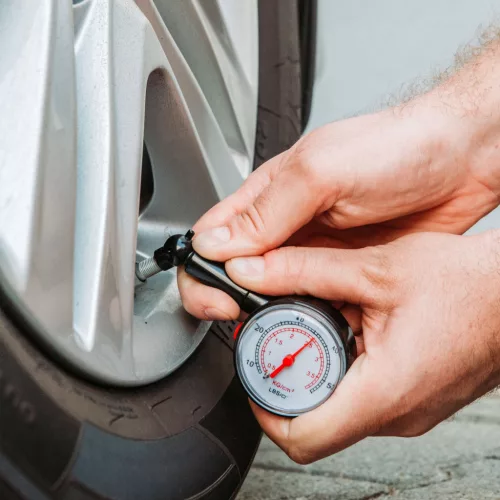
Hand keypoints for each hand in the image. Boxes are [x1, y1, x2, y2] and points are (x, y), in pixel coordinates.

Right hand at [178, 103, 499, 319]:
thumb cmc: (396, 148)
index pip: (211, 238)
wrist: (460, 161)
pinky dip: (302, 316)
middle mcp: (285, 225)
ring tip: (276, 323)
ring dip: (265, 311)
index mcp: (268, 195)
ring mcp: (313, 251)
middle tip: (240, 315)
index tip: (217, 296)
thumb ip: (267, 211)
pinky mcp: (341, 270)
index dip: (202, 272)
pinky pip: (308, 299)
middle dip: (226, 298)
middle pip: (233, 271)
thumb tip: (216, 245)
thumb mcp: (322, 172)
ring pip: (270, 291)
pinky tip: (308, 321)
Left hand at [223, 231, 499, 462]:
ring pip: (340, 405)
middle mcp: (397, 414)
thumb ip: (304, 269)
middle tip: (276, 339)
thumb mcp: (374, 269)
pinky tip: (347, 327)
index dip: (265, 409)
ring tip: (312, 325)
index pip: (302, 437)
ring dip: (317, 367)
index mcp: (384, 392)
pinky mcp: (414, 396)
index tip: (253, 374)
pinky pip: (365, 394)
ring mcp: (408, 410)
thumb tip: (254, 273)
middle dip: (287, 378)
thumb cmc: (469, 286)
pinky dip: (345, 364)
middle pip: (315, 421)